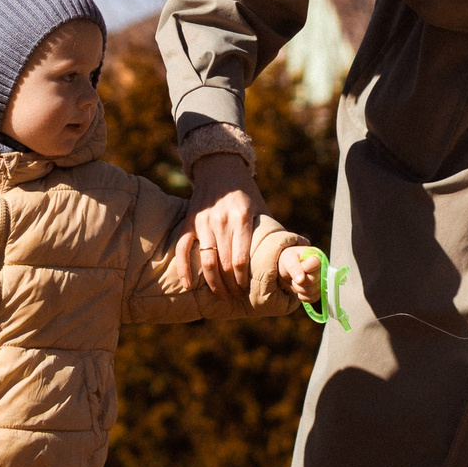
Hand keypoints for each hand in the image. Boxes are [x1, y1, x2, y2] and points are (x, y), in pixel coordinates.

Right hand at [175, 152, 262, 295]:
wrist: (220, 168)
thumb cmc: (245, 192)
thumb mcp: (260, 208)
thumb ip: (268, 232)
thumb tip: (285, 257)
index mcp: (242, 218)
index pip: (241, 260)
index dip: (243, 281)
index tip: (246, 292)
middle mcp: (222, 221)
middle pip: (225, 264)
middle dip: (230, 286)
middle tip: (234, 298)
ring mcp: (203, 221)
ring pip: (206, 260)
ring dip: (213, 282)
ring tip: (219, 295)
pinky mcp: (189, 221)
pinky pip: (182, 249)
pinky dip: (184, 269)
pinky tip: (188, 285)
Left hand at [278, 246, 323, 305]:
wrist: (284, 272)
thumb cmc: (287, 261)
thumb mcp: (287, 258)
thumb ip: (294, 267)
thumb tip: (301, 279)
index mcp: (316, 256)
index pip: (316, 264)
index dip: (305, 268)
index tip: (299, 266)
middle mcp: (321, 269)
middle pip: (314, 280)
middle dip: (300, 280)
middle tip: (294, 276)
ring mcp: (321, 281)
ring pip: (313, 291)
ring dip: (300, 288)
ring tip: (296, 281)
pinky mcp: (318, 292)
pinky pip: (313, 298)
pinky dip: (303, 295)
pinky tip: (299, 288)